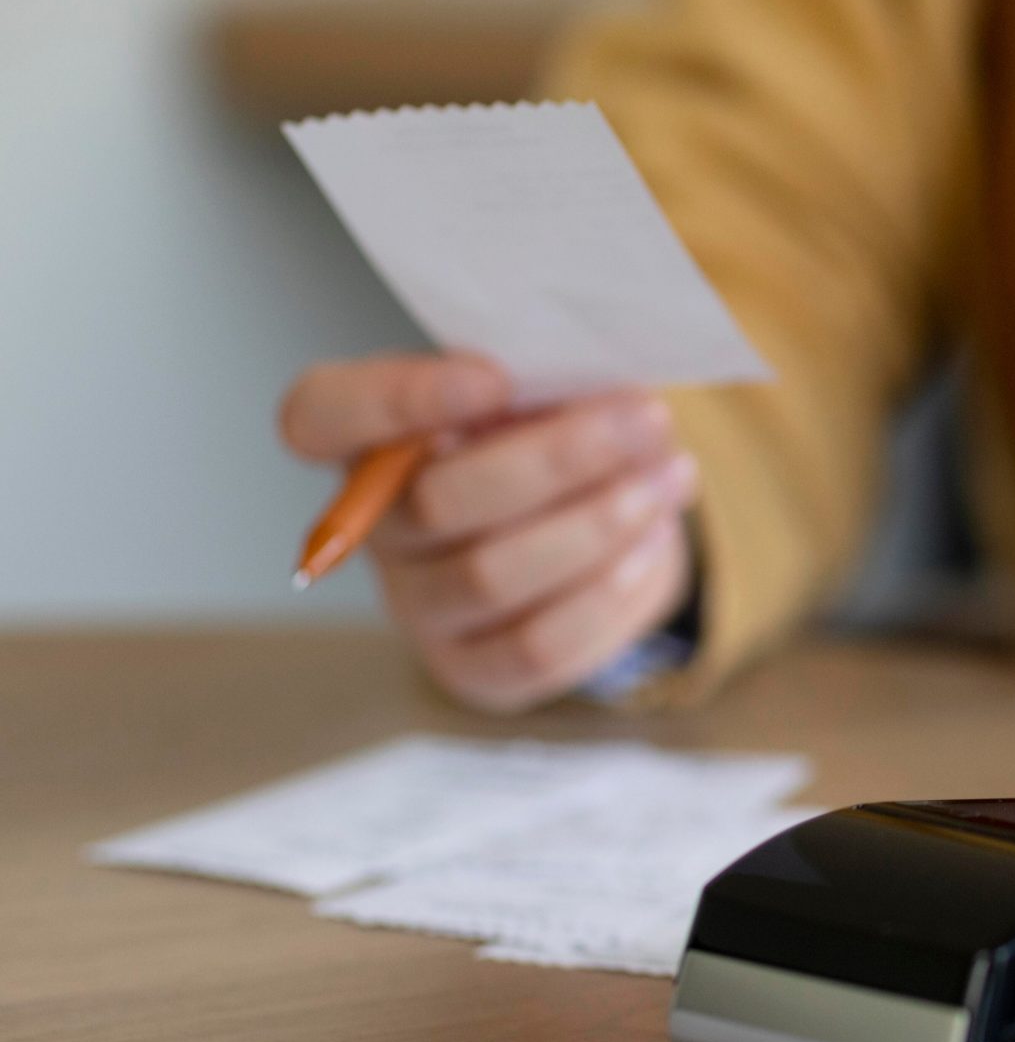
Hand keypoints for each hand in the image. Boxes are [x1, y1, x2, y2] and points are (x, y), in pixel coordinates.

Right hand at [278, 354, 696, 712]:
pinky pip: (537, 644)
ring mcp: (420, 606)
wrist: (585, 525)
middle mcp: (377, 528)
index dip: (396, 398)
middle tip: (648, 417)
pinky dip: (606, 590)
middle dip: (556, 457)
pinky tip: (651, 542)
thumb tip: (601, 382)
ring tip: (669, 476)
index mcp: (367, 439)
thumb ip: (543, 375)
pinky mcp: (477, 666)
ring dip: (596, 523)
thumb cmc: (547, 437)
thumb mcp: (540, 388)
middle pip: (436, 501)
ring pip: (491, 575)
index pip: (318, 416)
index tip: (495, 376)